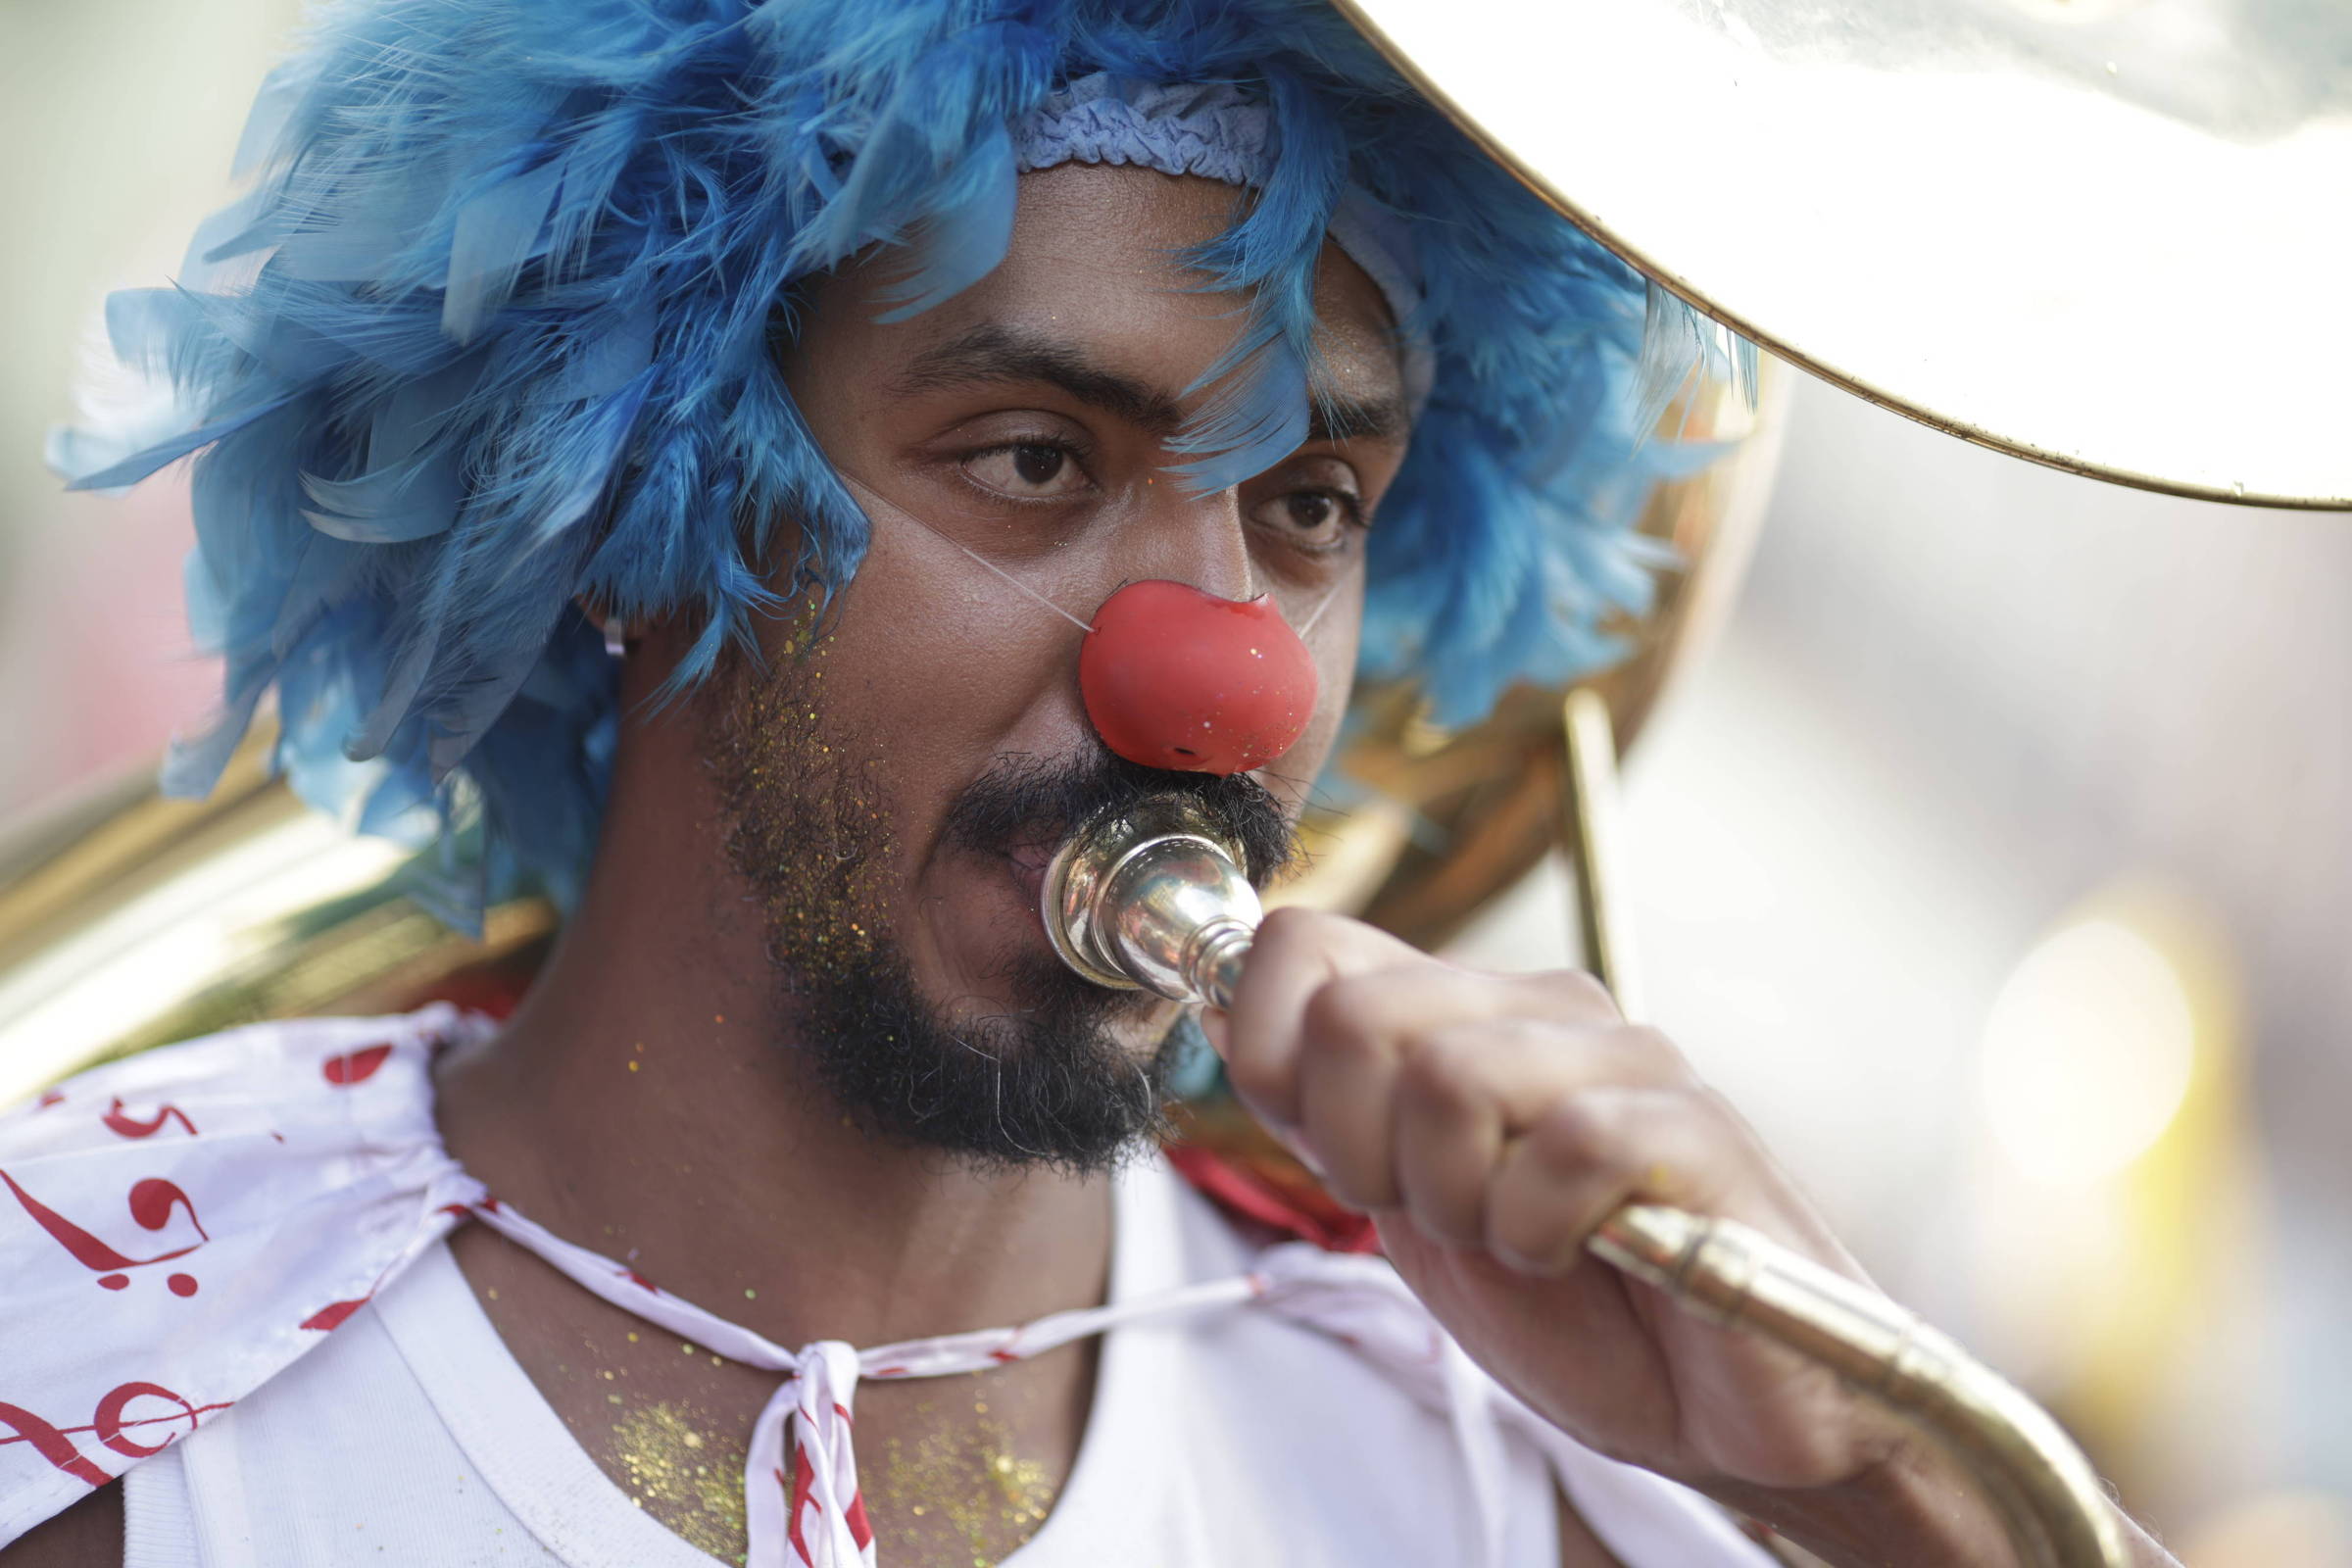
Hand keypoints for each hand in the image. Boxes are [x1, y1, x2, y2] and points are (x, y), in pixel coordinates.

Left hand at [1198, 908, 1997, 1558]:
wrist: (1719, 1409)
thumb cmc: (1576, 1307)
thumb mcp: (1411, 1206)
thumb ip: (1330, 1112)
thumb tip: (1217, 1011)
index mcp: (1459, 1012)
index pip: (1306, 945)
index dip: (1267, 1055)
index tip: (1323, 1150)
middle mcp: (1539, 1007)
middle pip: (1355, 1016)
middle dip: (1357, 1152)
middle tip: (1435, 1215)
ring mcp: (1623, 1058)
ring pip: (1449, 1077)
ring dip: (1456, 1203)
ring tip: (1514, 1241)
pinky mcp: (1693, 1127)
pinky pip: (1565, 1147)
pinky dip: (1540, 1234)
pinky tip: (1576, 1257)